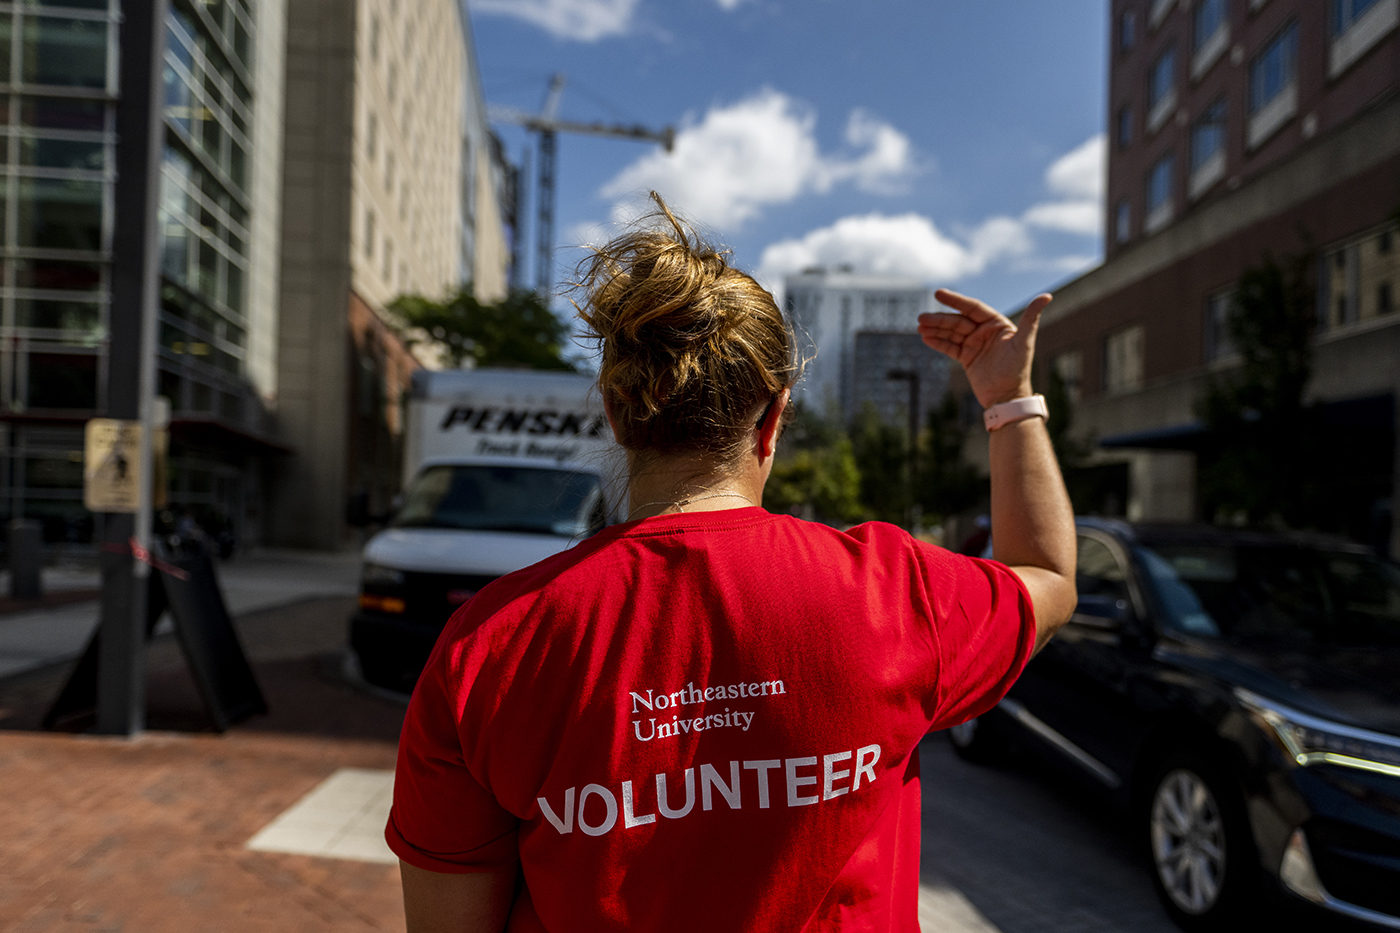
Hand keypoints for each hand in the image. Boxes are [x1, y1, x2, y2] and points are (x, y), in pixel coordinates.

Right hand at [917, 289, 1051, 407]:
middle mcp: (985, 332)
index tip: (938, 294)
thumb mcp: (1024, 342)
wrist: (1007, 397)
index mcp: (997, 324)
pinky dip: (937, 342)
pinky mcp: (967, 358)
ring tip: (919, 327)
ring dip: (935, 329)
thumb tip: (1047, 296)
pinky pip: (949, 347)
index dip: (955, 301)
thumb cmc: (1018, 370)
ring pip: (951, 333)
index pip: (973, 308)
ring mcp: (974, 344)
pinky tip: (925, 338)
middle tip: (921, 318)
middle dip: (939, 319)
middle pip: (958, 321)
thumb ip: (1031, 318)